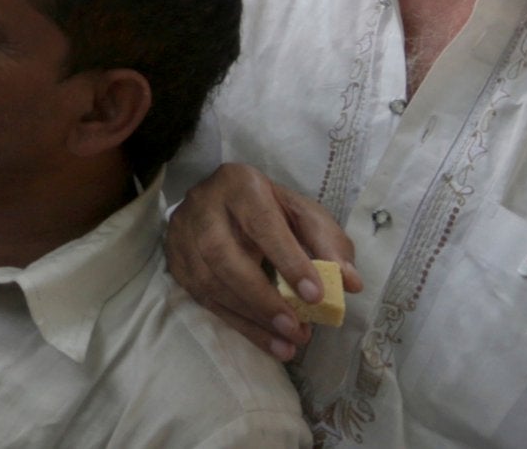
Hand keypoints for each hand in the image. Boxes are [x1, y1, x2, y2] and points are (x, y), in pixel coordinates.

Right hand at [164, 164, 362, 360]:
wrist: (221, 201)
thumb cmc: (269, 209)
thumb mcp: (303, 214)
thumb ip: (329, 244)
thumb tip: (349, 283)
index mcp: (240, 185)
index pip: (262, 224)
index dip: (288, 260)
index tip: (316, 296)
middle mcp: (203, 207)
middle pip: (224, 255)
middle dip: (263, 298)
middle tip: (298, 328)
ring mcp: (183, 236)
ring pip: (209, 282)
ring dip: (251, 317)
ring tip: (289, 341)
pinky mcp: (176, 262)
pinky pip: (203, 299)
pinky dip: (238, 324)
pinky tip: (268, 341)